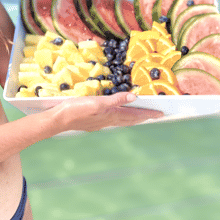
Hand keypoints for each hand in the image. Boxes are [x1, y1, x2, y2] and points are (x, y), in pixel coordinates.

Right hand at [49, 92, 163, 132]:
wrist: (58, 120)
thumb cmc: (76, 110)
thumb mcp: (96, 102)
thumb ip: (115, 100)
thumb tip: (134, 97)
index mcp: (111, 115)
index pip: (135, 115)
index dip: (148, 114)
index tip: (161, 114)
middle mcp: (108, 121)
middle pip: (131, 119)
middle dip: (144, 117)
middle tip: (156, 115)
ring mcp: (101, 123)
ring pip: (122, 120)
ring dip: (133, 118)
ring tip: (141, 115)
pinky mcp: (94, 122)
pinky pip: (113, 119)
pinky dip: (121, 117)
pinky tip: (118, 115)